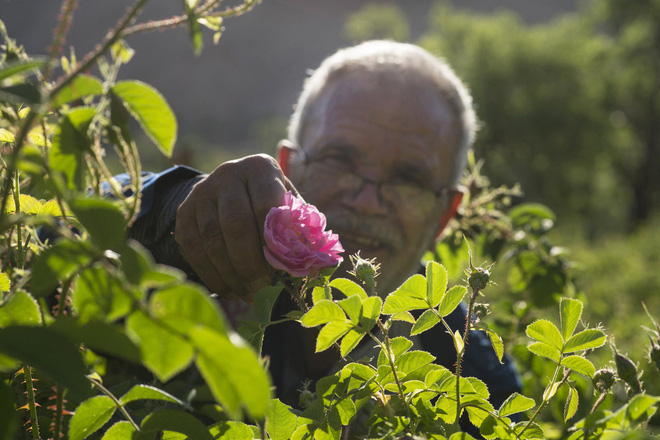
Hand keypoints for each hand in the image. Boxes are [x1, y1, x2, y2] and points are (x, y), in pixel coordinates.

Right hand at [175, 154, 296, 301]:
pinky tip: (230, 291)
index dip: (273, 240)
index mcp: (260, 168)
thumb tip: (309, 266)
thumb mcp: (288, 207)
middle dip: (250, 263)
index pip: (265, 204)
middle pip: (235, 223)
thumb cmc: (272, 205)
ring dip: (231, 274)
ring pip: (212, 239)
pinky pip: (194, 250)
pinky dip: (213, 275)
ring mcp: (202, 192)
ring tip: (249, 295)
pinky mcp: (183, 213)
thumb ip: (297, 229)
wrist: (232, 190)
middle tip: (262, 289)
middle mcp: (228, 173)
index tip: (281, 269)